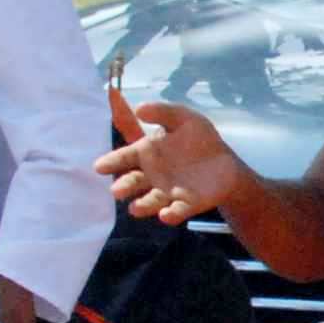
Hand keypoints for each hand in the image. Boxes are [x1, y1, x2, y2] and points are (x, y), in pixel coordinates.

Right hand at [95, 100, 248, 225]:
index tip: (99, 167)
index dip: (112, 162)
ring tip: (135, 208)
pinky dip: (171, 214)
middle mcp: (153, 176)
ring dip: (144, 205)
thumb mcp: (183, 118)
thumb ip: (162, 112)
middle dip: (125, 186)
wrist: (224, 161)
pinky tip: (166, 215)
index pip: (125, 157)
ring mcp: (169, 192)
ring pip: (152, 200)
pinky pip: (178, 210)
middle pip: (134, 182)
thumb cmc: (198, 138)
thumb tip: (139, 108)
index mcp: (147, 154)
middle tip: (116, 191)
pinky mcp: (188, 204)